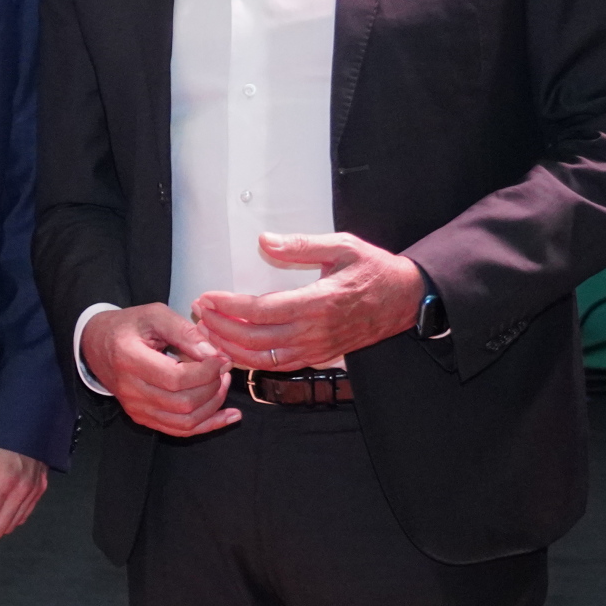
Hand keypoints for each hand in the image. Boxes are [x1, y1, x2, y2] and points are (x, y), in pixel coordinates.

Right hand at [86, 302, 240, 438]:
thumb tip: (213, 353)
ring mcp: (135, 408)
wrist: (97, 345)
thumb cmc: (128, 327)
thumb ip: (184, 331)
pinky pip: (179, 430)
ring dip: (212, 405)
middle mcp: (130, 390)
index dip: (206, 372)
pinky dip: (208, 425)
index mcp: (129, 359)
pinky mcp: (142, 417)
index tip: (221, 358)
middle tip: (223, 368)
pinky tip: (228, 415)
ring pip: (185, 421)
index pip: (176, 378)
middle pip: (183, 402)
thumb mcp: (154, 315)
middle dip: (213, 387)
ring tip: (222, 384)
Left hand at [189, 232, 423, 372]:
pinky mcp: (318, 357)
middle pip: (255, 339)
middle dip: (220, 328)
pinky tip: (232, 349)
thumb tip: (264, 240)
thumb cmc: (374, 270)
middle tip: (199, 313)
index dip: (228, 306)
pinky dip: (250, 361)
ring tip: (207, 332)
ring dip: (230, 348)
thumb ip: (302, 245)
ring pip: (262, 359)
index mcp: (319, 302)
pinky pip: (277, 366)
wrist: (406, 300)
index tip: (206, 296)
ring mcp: (317, 348)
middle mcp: (315, 331)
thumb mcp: (343, 246)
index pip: (261, 310)